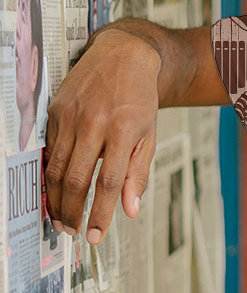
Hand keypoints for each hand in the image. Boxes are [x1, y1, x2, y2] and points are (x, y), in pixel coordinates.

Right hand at [44, 28, 160, 242]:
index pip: (108, 183)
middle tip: (72, 230)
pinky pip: (50, 149)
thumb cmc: (140, 100)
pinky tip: (54, 188)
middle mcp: (94, 124)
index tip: (95, 236)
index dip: (100, 213)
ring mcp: (71, 116)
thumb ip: (138, 173)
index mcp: (123, 132)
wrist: (123, 57)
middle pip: (75, 179)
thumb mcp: (149, 136)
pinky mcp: (55, 110)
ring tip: (61, 217)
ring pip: (56, 167)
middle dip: (71, 211)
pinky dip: (50, 172)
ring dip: (56, 197)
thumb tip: (129, 210)